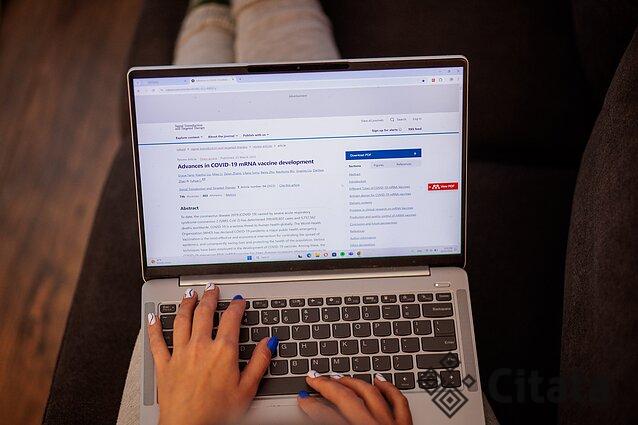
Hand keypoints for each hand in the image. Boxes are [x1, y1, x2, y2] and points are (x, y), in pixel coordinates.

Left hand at [146, 285, 276, 424]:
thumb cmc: (218, 414)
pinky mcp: (164, 366)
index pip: (232, 319)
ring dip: (186, 304)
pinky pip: (157, 341)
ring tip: (189, 295)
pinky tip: (153, 317)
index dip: (237, 306)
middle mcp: (201, 347)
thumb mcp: (248, 389)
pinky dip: (154, 327)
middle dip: (210, 297)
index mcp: (223, 351)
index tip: (239, 300)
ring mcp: (180, 354)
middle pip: (205, 313)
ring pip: (182, 321)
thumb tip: (269, 342)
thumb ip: (259, 362)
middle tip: (212, 288)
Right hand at [298, 372, 412, 424]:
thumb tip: (316, 416)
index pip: (326, 415)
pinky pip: (398, 401)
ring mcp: (392, 424)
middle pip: (347, 398)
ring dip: (352, 383)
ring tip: (339, 376)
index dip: (311, 405)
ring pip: (371, 393)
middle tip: (314, 379)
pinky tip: (378, 379)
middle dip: (327, 386)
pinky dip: (388, 388)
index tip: (303, 398)